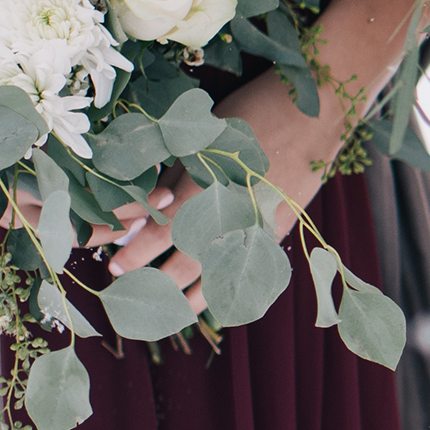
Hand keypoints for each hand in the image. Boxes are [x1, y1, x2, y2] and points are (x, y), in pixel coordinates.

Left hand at [103, 72, 345, 310]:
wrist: (313, 116)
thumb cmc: (251, 116)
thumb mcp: (202, 138)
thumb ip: (173, 176)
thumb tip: (148, 208)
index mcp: (204, 190)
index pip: (159, 234)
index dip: (135, 254)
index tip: (116, 267)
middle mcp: (229, 217)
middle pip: (185, 265)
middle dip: (155, 283)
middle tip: (134, 293)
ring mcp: (256, 229)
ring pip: (217, 276)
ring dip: (190, 298)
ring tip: (170, 313)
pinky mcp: (277, 232)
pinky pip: (249, 271)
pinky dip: (230, 289)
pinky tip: (216, 301)